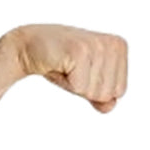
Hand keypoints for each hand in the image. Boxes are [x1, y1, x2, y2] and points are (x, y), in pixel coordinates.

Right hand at [13, 23, 127, 112]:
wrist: (29, 46)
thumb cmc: (62, 64)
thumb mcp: (89, 82)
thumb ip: (104, 97)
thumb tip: (110, 106)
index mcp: (119, 47)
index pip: (120, 91)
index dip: (97, 89)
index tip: (83, 71)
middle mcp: (112, 44)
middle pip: (108, 93)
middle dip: (87, 89)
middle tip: (73, 69)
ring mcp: (97, 45)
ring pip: (95, 92)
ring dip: (76, 85)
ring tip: (67, 67)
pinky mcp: (80, 50)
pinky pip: (80, 88)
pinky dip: (67, 83)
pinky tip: (60, 65)